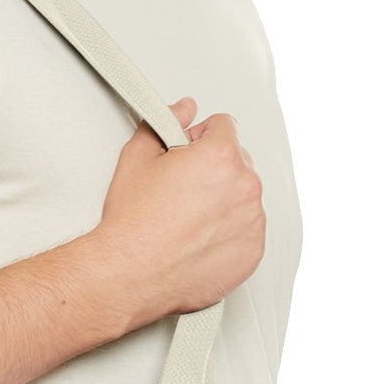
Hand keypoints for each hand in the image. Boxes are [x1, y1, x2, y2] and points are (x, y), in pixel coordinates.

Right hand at [95, 93, 266, 325]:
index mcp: (221, 156)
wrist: (130, 275)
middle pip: (238, 160)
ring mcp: (253, 221)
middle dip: (214, 169)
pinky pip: (248, 229)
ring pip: (244, 196)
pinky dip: (229, 232)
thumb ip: (166, 122)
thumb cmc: (133, 223)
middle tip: (181, 191)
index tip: (185, 156)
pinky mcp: (253, 251)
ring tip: (187, 218)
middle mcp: (245, 186)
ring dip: (223, 200)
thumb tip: (184, 109)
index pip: (225, 125)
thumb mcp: (137, 157)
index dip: (199, 138)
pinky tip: (198, 239)